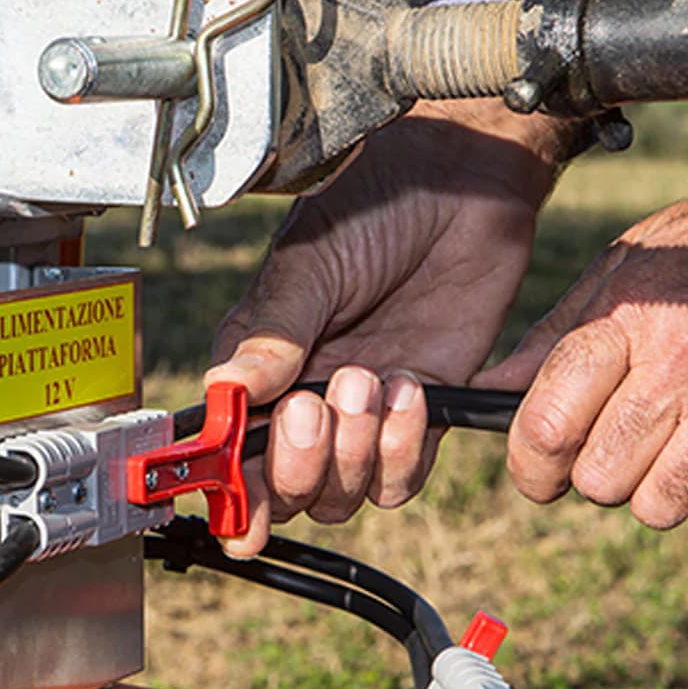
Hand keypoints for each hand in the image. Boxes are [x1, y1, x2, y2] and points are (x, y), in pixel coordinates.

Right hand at [207, 98, 580, 555]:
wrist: (463, 179)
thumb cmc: (373, 203)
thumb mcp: (309, 263)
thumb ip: (272, 333)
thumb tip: (225, 391)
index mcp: (260, 367)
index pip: (233, 453)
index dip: (233, 491)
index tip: (242, 509)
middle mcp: (306, 398)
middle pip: (289, 490)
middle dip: (299, 468)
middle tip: (311, 408)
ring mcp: (364, 411)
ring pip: (346, 494)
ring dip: (354, 455)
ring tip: (368, 379)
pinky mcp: (421, 410)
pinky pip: (403, 473)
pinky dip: (404, 447)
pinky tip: (409, 385)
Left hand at [474, 129, 687, 543]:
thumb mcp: (619, 269)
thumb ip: (552, 336)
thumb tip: (490, 389)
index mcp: (627, 322)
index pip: (548, 425)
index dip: (529, 464)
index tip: (537, 467)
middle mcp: (682, 367)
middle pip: (599, 480)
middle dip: (595, 474)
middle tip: (618, 444)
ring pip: (657, 508)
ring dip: (653, 493)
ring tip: (671, 447)